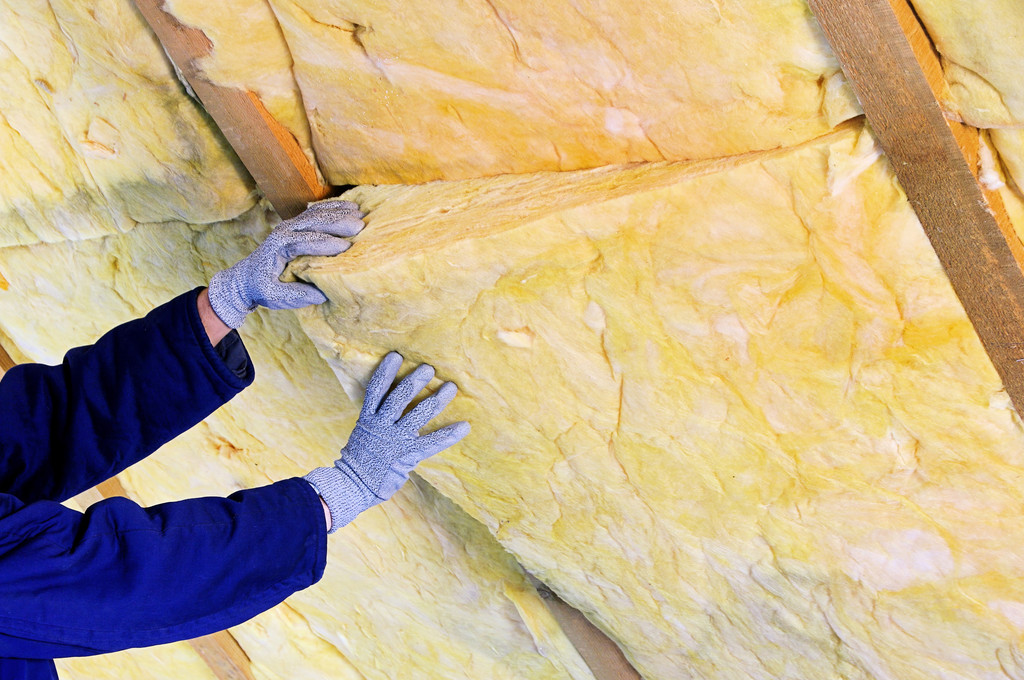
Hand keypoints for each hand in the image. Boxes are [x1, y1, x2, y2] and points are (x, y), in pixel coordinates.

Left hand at [208, 200, 364, 327]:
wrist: (247, 276)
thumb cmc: (261, 288)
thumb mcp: (273, 297)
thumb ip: (295, 295)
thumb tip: (320, 294)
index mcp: (279, 247)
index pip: (304, 242)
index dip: (325, 244)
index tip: (346, 248)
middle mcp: (284, 231)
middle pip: (313, 222)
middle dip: (337, 222)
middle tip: (359, 226)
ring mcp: (290, 224)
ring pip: (317, 213)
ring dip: (339, 212)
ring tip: (361, 214)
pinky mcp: (296, 223)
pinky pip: (316, 211)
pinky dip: (334, 208)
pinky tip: (351, 207)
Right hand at [305, 352, 469, 532]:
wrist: (353, 485)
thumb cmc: (360, 460)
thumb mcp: (363, 434)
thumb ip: (377, 420)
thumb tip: (389, 405)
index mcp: (368, 418)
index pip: (376, 389)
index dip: (386, 371)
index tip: (395, 356)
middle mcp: (381, 425)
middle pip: (399, 397)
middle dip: (415, 381)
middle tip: (429, 368)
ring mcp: (395, 439)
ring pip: (417, 414)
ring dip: (436, 399)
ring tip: (450, 387)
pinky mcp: (407, 454)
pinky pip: (431, 442)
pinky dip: (449, 434)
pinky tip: (464, 426)